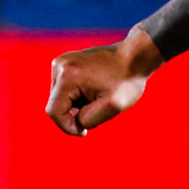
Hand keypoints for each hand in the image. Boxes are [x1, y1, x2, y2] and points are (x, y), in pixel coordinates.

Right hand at [45, 30, 160, 136]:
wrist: (135, 57)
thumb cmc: (126, 81)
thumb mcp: (112, 107)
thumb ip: (88, 119)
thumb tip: (74, 123)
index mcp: (67, 76)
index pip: (54, 112)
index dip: (68, 127)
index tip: (85, 131)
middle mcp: (59, 66)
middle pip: (55, 105)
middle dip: (74, 114)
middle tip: (98, 109)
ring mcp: (61, 62)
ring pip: (59, 99)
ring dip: (76, 106)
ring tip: (97, 98)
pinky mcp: (65, 62)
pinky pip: (64, 90)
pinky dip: (77, 96)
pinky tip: (94, 90)